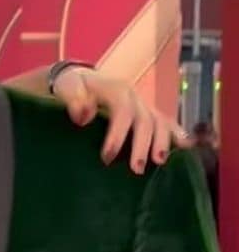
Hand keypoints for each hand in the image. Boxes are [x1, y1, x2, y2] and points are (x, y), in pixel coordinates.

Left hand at [51, 65, 188, 172]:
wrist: (80, 81)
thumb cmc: (70, 88)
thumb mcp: (67, 89)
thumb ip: (73, 99)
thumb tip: (83, 116)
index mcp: (116, 89)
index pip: (123, 111)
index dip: (118, 135)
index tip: (107, 158)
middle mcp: (134, 97)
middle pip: (145, 120)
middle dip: (143, 145)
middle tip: (137, 169)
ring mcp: (143, 105)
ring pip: (160, 122)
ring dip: (163, 143)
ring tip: (160, 163)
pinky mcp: (147, 113)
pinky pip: (166, 123)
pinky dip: (177, 134)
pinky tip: (185, 148)